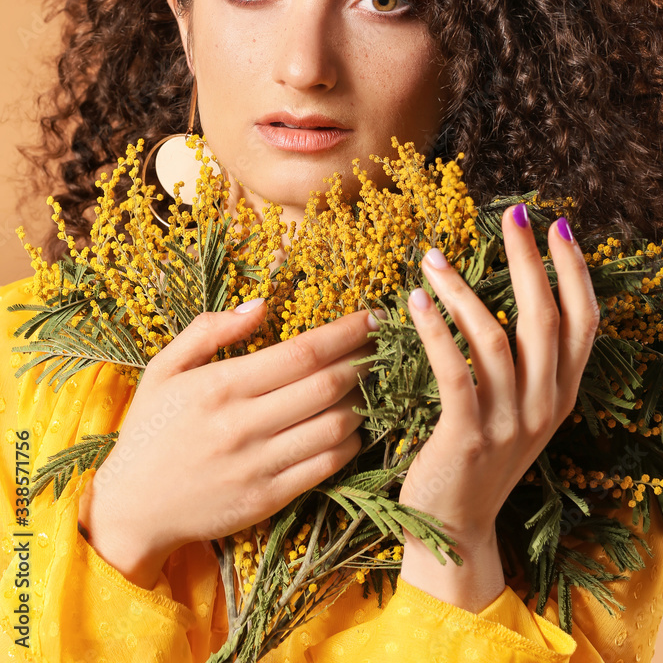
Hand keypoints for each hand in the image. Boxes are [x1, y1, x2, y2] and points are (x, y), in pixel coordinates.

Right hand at [77, 302, 373, 588]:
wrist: (132, 508)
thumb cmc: (150, 429)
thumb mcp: (165, 368)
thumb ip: (209, 330)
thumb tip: (261, 304)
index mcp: (220, 385)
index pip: (302, 352)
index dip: (345, 332)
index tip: (372, 317)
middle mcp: (243, 424)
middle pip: (327, 385)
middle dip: (364, 361)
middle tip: (381, 346)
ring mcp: (258, 465)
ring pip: (335, 427)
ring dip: (362, 403)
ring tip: (369, 385)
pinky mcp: (268, 499)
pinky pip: (326, 467)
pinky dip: (350, 444)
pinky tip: (352, 428)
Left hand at [397, 205, 598, 607]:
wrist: (454, 530)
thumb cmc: (479, 457)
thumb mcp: (518, 410)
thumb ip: (526, 363)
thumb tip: (516, 293)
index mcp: (561, 395)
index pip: (583, 322)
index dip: (574, 272)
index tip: (558, 227)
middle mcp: (543, 406)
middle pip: (545, 318)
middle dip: (529, 259)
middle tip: (511, 215)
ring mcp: (508, 423)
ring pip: (495, 337)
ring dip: (463, 288)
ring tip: (432, 255)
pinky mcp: (466, 437)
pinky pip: (454, 370)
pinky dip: (436, 329)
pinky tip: (416, 299)